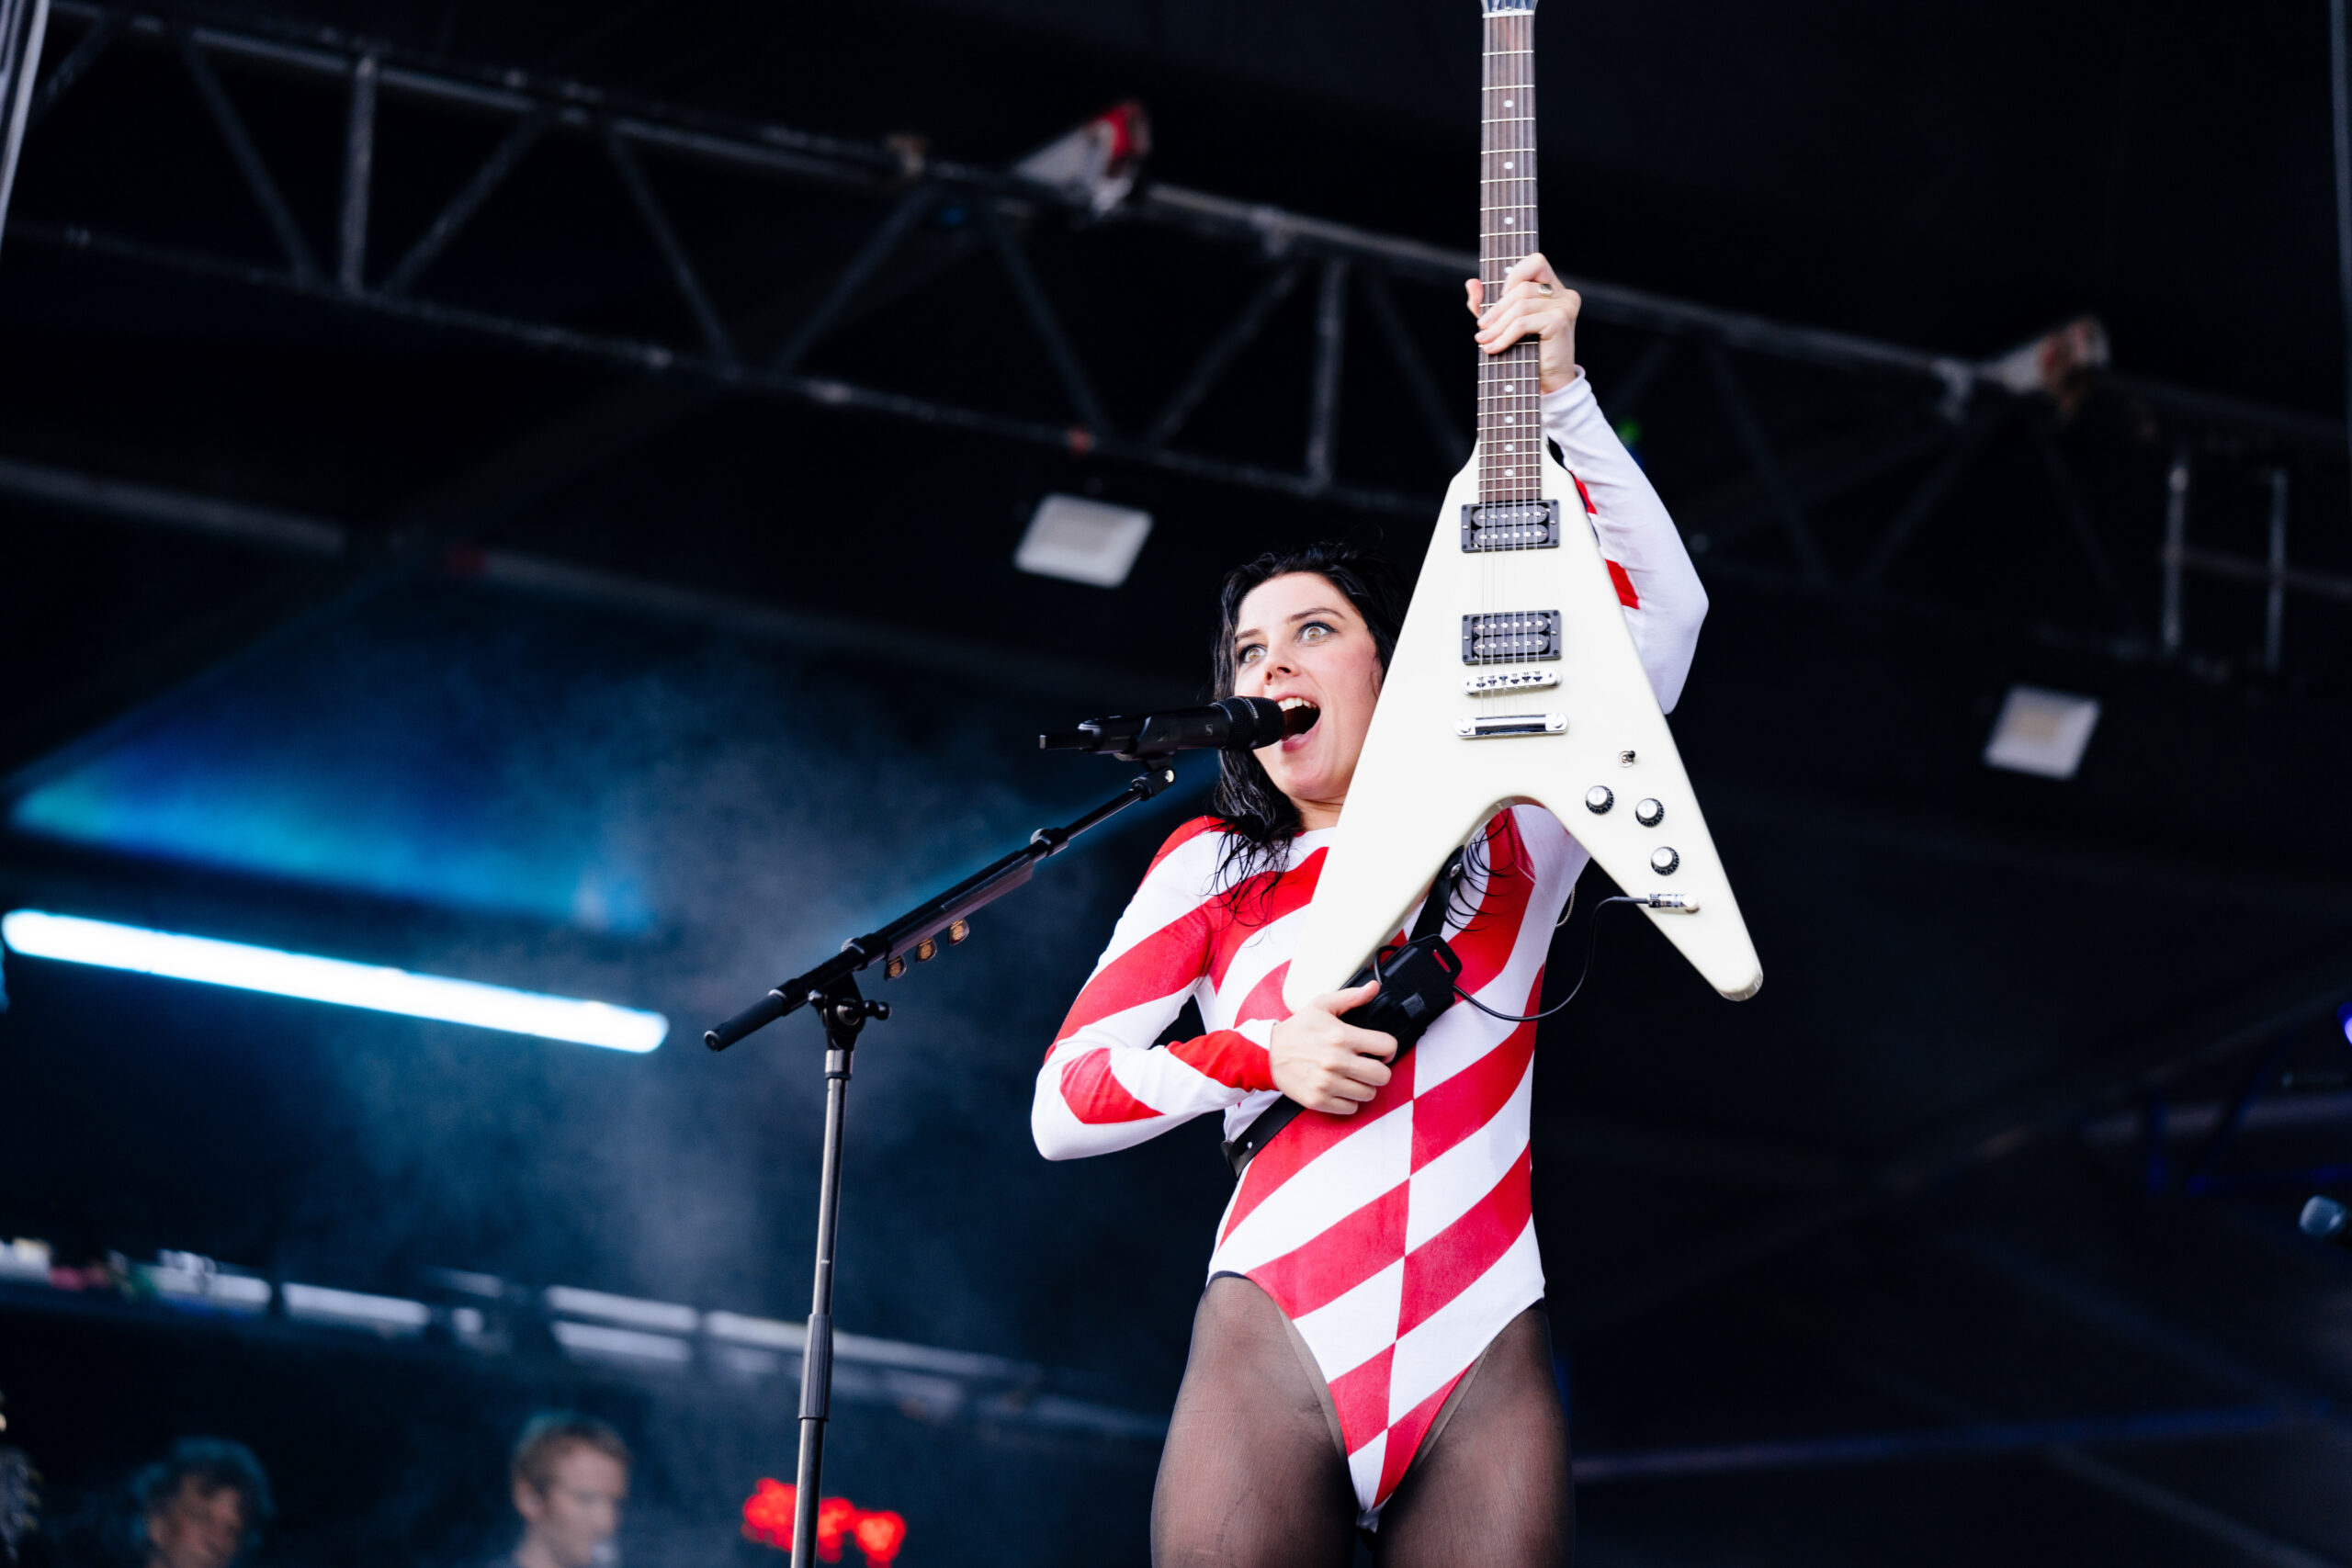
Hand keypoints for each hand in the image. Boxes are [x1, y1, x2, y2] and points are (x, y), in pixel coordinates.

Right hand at [1268, 979, 1397, 1113]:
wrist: (1267, 1053)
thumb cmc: (1296, 1029)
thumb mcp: (1321, 1005)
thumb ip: (1351, 997)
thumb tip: (1373, 987)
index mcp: (1342, 1036)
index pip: (1387, 1046)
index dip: (1388, 1049)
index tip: (1380, 1052)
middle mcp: (1337, 1061)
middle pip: (1383, 1075)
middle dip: (1379, 1071)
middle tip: (1367, 1067)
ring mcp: (1328, 1083)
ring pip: (1369, 1094)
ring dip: (1364, 1086)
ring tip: (1351, 1078)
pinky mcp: (1318, 1100)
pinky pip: (1350, 1108)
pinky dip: (1348, 1101)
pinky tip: (1340, 1089)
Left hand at [1465, 251, 1579, 394]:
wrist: (1548, 384)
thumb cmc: (1526, 352)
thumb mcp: (1502, 324)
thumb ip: (1487, 303)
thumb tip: (1472, 283)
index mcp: (1554, 288)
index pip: (1536, 261)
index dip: (1513, 274)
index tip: (1497, 299)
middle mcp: (1564, 293)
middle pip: (1521, 287)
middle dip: (1496, 309)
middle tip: (1481, 328)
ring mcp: (1565, 305)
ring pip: (1521, 305)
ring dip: (1497, 325)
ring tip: (1484, 340)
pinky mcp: (1560, 320)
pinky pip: (1524, 322)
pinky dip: (1505, 335)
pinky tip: (1494, 348)